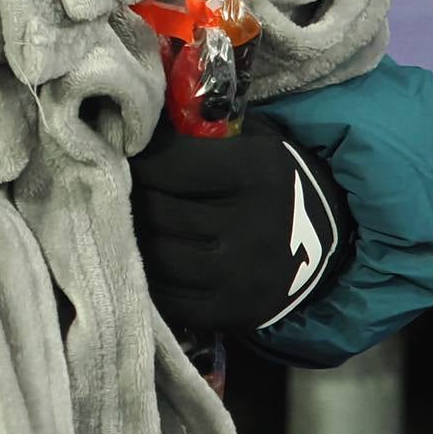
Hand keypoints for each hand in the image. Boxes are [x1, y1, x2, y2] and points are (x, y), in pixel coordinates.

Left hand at [130, 113, 350, 334]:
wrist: (318, 241)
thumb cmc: (267, 177)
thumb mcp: (247, 138)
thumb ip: (195, 128)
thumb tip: (130, 119)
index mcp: (258, 172)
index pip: (166, 163)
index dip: (138, 158)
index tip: (125, 154)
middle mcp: (255, 227)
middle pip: (157, 211)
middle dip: (129, 196)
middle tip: (114, 188)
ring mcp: (244, 277)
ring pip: (155, 255)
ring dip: (132, 236)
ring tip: (124, 219)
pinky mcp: (234, 314)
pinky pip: (167, 298)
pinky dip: (147, 277)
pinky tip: (143, 256)